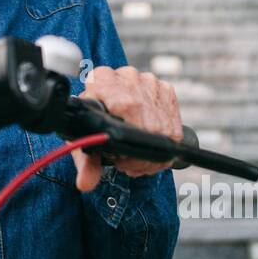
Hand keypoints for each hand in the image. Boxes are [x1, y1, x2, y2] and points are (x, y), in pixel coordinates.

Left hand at [72, 65, 181, 191]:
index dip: (124, 142)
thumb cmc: (92, 119)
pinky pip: (173, 128)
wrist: (104, 99)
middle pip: (146, 124)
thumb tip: (85, 182)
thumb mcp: (83, 139)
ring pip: (161, 130)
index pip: (123, 109)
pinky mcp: (166, 91)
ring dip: (153, 155)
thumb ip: (85, 162)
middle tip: (129, 166)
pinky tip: (151, 153)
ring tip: (137, 162)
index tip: (119, 159)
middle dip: (139, 156)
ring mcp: (149, 82)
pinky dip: (166, 147)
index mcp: (102, 80)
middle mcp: (127, 76)